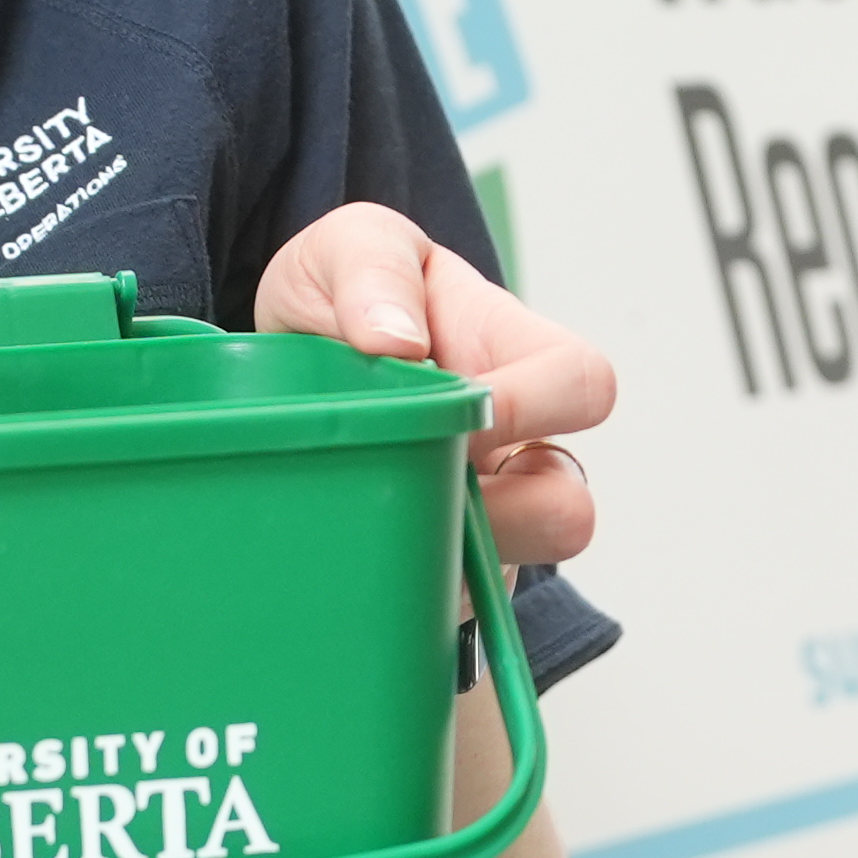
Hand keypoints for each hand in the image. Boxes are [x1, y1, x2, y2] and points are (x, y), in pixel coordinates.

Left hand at [262, 202, 613, 570]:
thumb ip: (374, 269)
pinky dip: (400, 590)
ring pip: (505, 571)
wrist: (274, 375)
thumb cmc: (337, 301)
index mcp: (514, 357)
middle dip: (500, 509)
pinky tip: (352, 548)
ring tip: (378, 511)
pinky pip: (438, 608)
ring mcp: (480, 517)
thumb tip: (398, 340)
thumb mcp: (346, 249)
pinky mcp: (436, 572)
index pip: (584, 385)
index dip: (533, 405)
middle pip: (569, 509)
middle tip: (422, 474)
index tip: (460, 403)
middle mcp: (514, 447)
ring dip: (444, 552)